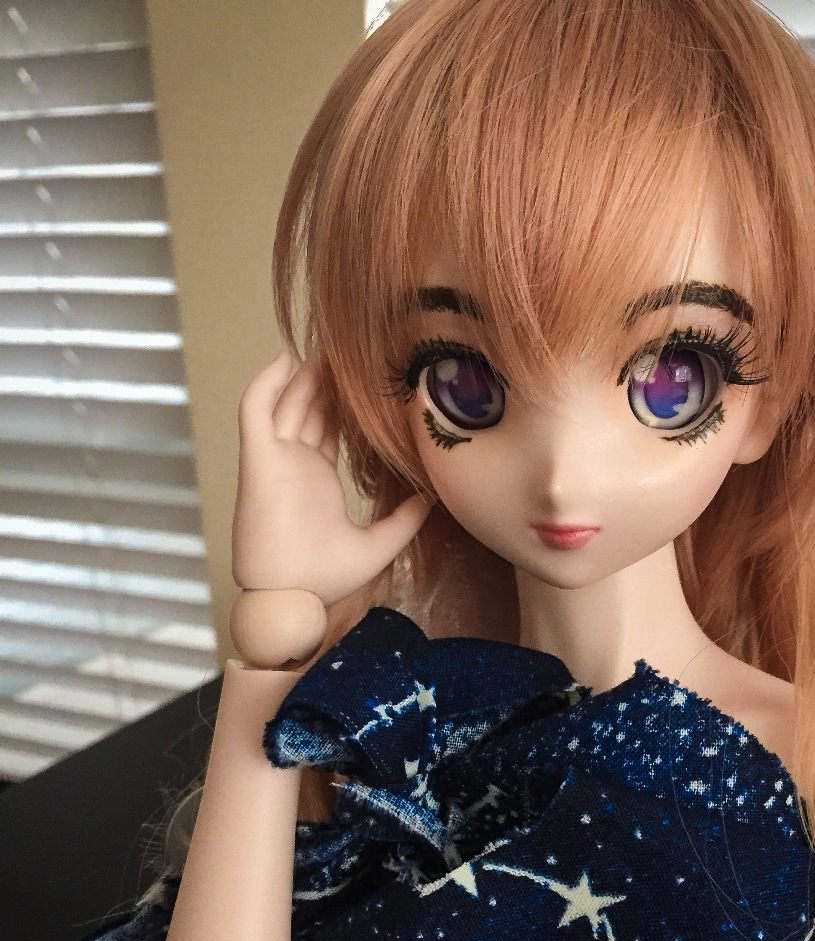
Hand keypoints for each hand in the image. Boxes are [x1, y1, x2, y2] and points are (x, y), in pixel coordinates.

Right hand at [232, 351, 431, 605]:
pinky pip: (255, 410)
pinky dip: (267, 381)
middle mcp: (295, 464)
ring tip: (329, 339)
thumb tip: (434, 495)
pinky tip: (287, 357)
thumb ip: (405, 519)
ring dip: (305, 370)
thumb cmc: (324, 581)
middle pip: (311, 405)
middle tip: (355, 341)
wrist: (291, 601)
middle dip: (329, 375)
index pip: (332, 426)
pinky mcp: (257, 460)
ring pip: (288, 400)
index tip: (375, 373)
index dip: (349, 399)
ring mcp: (274, 459)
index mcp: (317, 479)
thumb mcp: (379, 544)